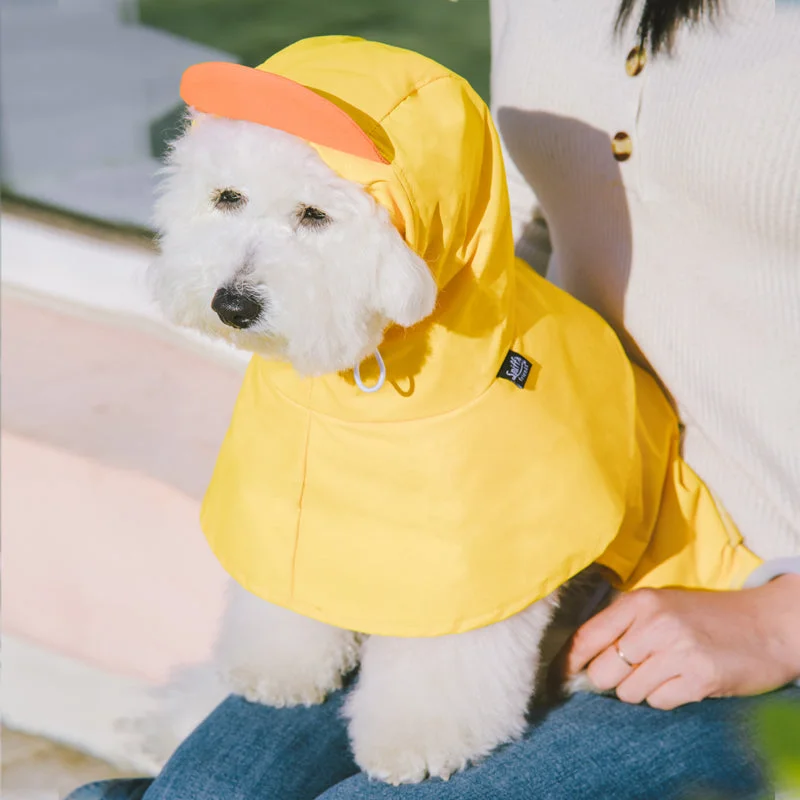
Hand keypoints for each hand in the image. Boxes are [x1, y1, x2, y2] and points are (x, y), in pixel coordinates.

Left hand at [566, 574, 799, 709]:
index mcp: (638, 602)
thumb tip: (580, 659)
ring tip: (667, 672)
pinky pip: (659, 702)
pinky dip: (668, 697)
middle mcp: (653, 623)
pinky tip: (685, 681)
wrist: (766, 625)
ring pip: (629, 692)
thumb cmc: (705, 616)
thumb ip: (622, 625)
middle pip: (602, 672)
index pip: (586, 638)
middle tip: (636, 671)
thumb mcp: (660, 606)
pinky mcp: (699, 677)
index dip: (569, 663)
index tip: (562, 678)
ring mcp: (677, 650)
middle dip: (613, 679)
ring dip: (643, 689)